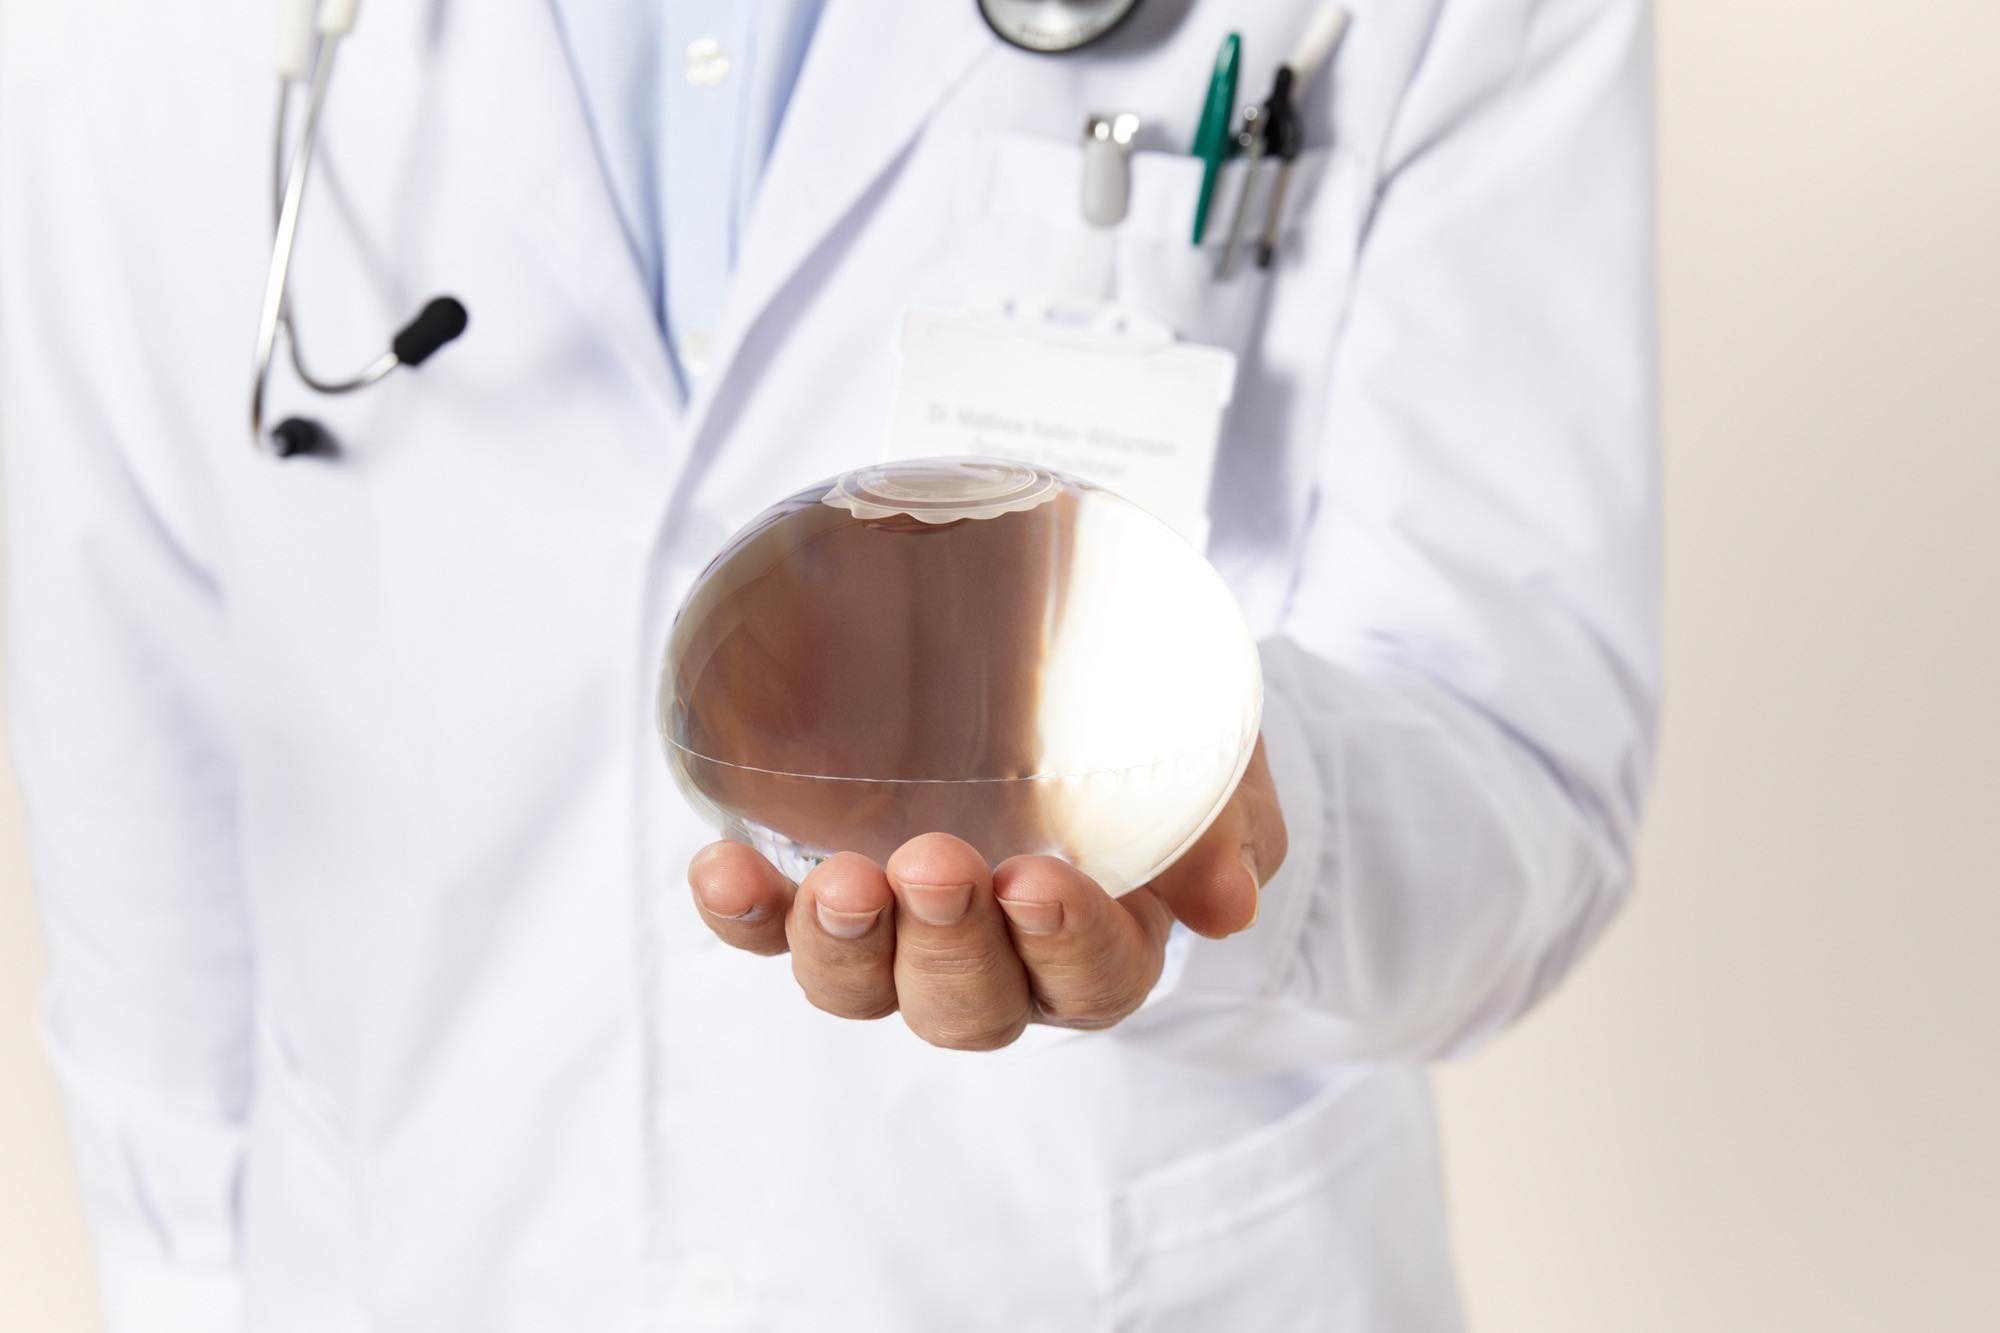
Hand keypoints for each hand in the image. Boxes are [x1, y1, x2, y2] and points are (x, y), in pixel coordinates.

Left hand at [687, 739, 1286, 1049]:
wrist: (1060, 634)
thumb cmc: (1145, 709)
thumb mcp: (1208, 745)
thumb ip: (1225, 819)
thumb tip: (1229, 905)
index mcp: (1103, 937)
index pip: (1092, 982)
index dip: (1066, 948)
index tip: (1038, 881)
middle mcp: (996, 956)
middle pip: (969, 1010)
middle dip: (948, 951)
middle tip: (934, 867)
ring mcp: (899, 928)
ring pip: (861, 990)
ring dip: (843, 950)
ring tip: (835, 882)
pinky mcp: (821, 881)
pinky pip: (768, 926)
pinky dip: (744, 913)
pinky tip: (721, 867)